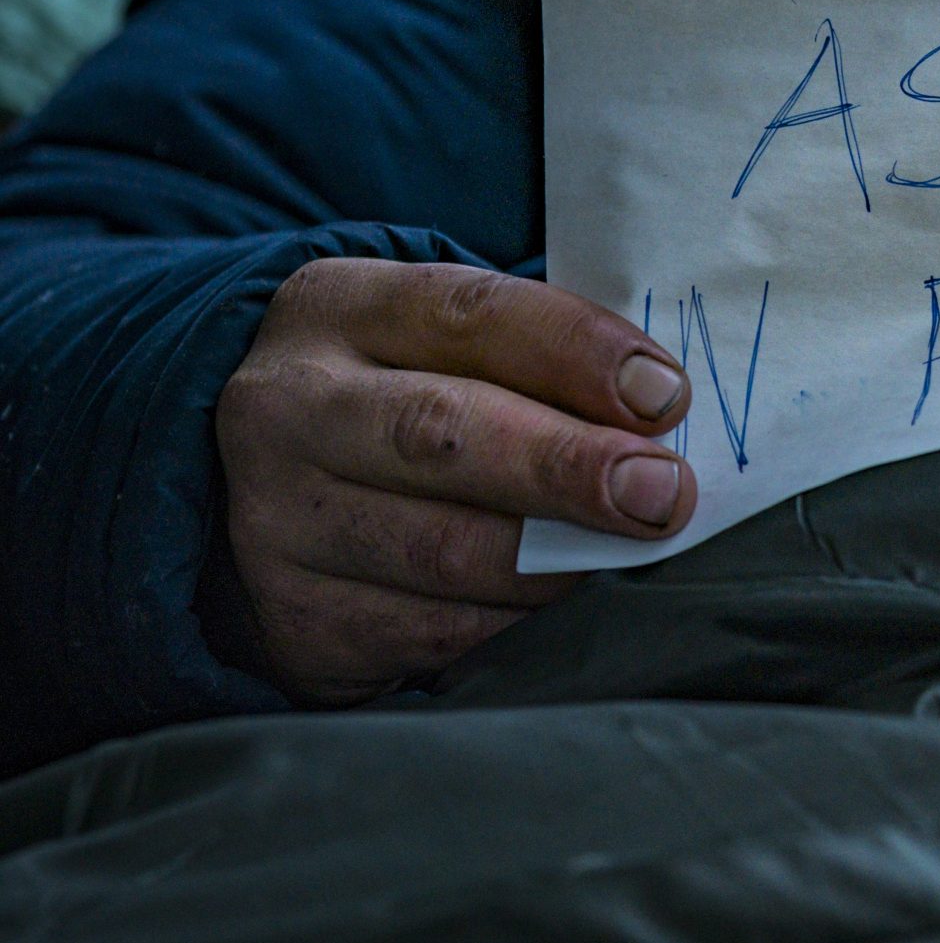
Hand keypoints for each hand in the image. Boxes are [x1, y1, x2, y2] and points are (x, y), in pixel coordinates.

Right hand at [214, 259, 695, 703]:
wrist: (271, 503)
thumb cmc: (408, 401)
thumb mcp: (448, 348)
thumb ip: (542, 363)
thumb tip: (660, 414)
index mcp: (338, 308)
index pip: (471, 314)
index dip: (578, 353)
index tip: (665, 395)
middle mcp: (287, 408)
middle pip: (443, 433)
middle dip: (568, 466)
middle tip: (662, 493)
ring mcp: (274, 520)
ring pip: (442, 548)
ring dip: (558, 560)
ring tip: (630, 555)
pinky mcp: (291, 622)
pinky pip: (432, 633)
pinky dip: (517, 626)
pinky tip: (563, 612)